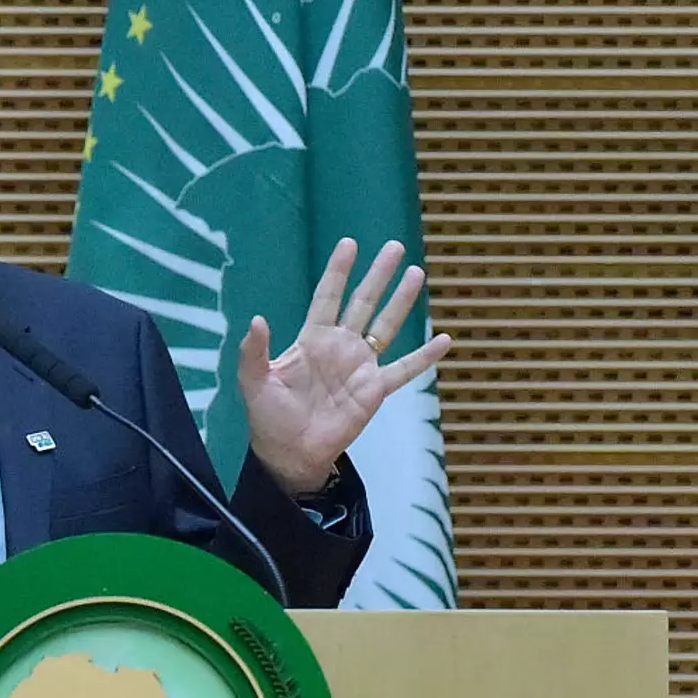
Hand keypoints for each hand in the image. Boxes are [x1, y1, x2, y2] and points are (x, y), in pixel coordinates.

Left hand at [237, 237, 452, 495]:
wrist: (289, 454)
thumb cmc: (269, 417)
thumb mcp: (253, 382)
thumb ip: (254, 351)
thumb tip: (256, 320)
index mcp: (311, 340)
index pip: (327, 298)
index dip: (338, 272)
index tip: (350, 244)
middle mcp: (340, 346)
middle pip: (363, 303)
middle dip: (378, 275)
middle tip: (395, 247)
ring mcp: (360, 366)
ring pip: (386, 326)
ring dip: (402, 301)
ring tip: (417, 273)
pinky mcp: (375, 390)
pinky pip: (404, 369)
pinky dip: (424, 356)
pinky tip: (444, 340)